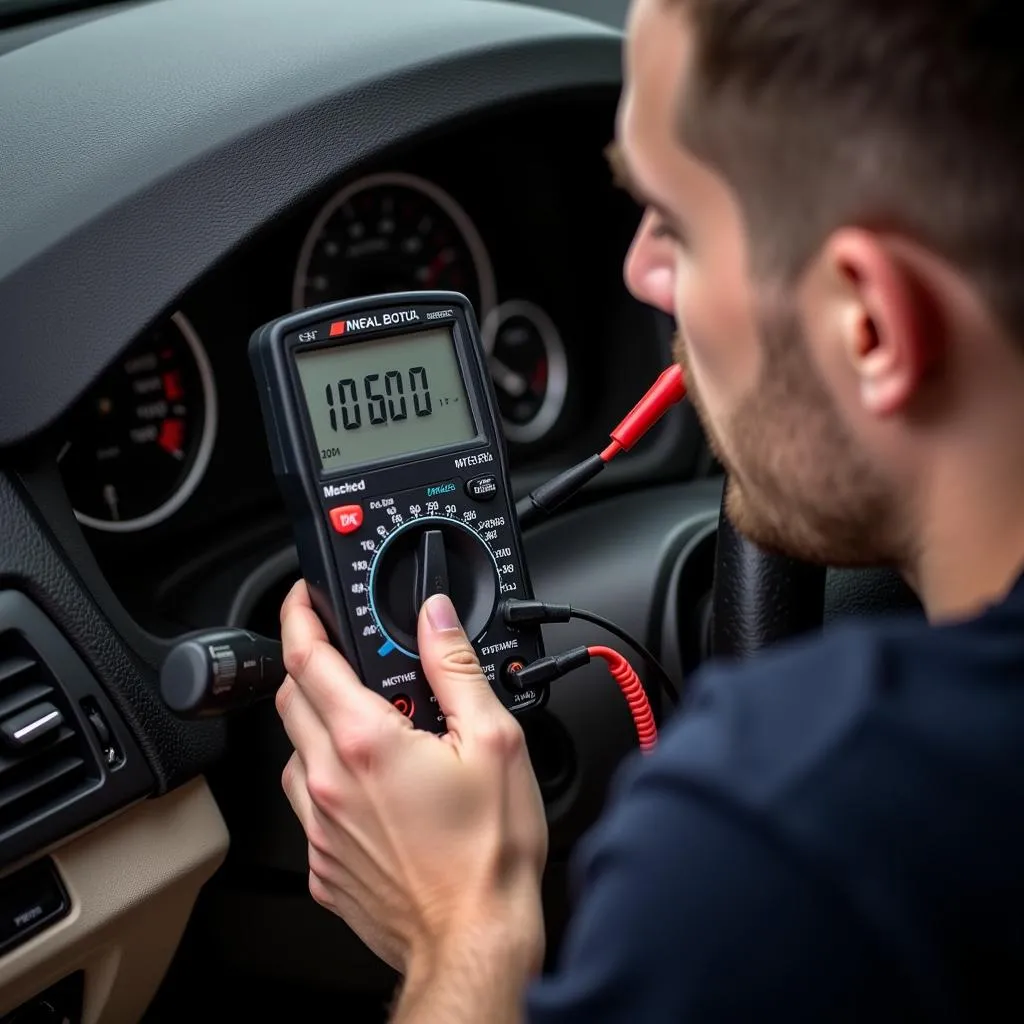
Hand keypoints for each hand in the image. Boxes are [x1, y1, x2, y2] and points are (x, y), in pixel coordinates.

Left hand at [275, 581, 547, 974]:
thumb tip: (434, 618)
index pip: (307, 657)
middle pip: (291, 697)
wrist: (474, 941)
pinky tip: (371, 788)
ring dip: (320, 724)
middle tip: (350, 660)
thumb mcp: (493, 740)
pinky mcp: (321, 863)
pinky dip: (327, 779)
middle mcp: (328, 781)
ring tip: (371, 728)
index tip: (303, 599)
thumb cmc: (488, 854)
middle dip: (311, 664)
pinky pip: (306, 803)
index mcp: (366, 742)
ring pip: (294, 750)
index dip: (298, 616)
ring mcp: (319, 826)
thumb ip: (455, 666)